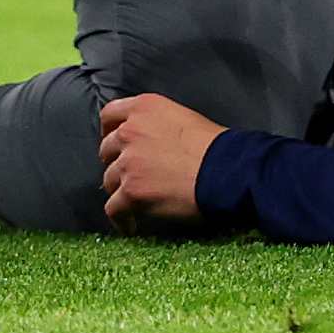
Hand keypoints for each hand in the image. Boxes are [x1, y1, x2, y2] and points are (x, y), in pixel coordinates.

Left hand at [94, 91, 226, 231]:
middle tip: (131, 175)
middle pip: (107, 149)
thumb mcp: (183, 117)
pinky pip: (114, 208)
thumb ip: (157, 124)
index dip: (109, 131)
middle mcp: (131, 131)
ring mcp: (129, 161)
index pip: (110, 115)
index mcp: (145, 108)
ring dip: (120, 190)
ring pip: (109, 179)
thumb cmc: (215, 146)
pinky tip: (130, 225)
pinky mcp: (131, 190)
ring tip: (134, 203)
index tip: (113, 142)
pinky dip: (121, 219)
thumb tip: (151, 142)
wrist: (226, 170)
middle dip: (117, 162)